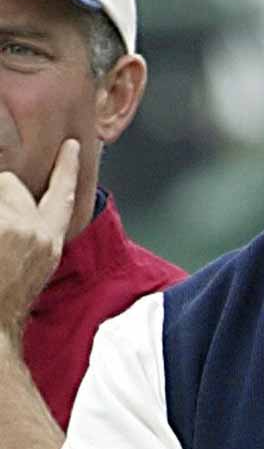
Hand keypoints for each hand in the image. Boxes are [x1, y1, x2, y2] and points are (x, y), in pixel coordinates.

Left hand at [0, 140, 78, 340]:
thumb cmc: (5, 302)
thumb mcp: (34, 267)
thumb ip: (34, 236)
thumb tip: (20, 216)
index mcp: (49, 242)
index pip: (62, 196)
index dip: (67, 169)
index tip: (72, 147)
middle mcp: (34, 232)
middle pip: (9, 184)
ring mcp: (11, 229)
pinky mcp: (1, 227)